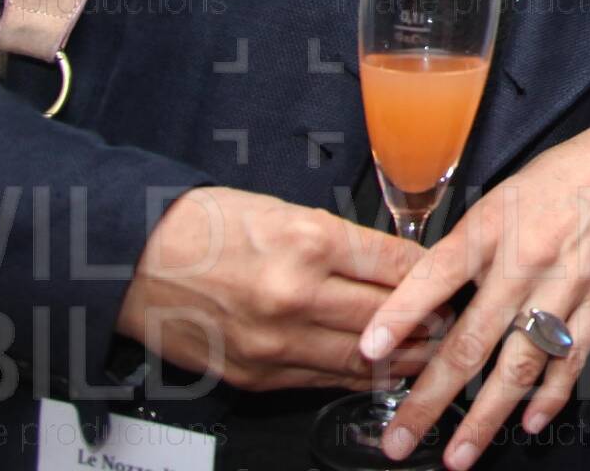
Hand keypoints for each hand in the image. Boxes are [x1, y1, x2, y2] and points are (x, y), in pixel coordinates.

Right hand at [116, 186, 426, 391]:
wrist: (133, 261)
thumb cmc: (203, 225)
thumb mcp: (281, 210)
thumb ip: (337, 240)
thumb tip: (386, 262)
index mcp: (308, 241)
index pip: (394, 263)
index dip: (432, 274)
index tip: (452, 277)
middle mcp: (297, 294)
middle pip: (387, 316)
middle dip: (429, 321)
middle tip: (457, 322)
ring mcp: (276, 340)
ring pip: (360, 357)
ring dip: (403, 359)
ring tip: (431, 355)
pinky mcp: (255, 372)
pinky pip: (321, 379)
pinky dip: (355, 376)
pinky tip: (378, 373)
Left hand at [362, 123, 589, 468]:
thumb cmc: (550, 182)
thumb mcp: (495, 200)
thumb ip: (462, 251)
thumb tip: (421, 305)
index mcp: (488, 229)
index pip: (434, 276)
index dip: (400, 314)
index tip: (369, 351)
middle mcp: (523, 261)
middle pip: (470, 341)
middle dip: (430, 398)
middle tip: (400, 439)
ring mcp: (564, 285)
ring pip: (519, 364)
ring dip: (486, 417)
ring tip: (458, 454)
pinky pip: (572, 358)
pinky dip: (551, 395)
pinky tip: (529, 423)